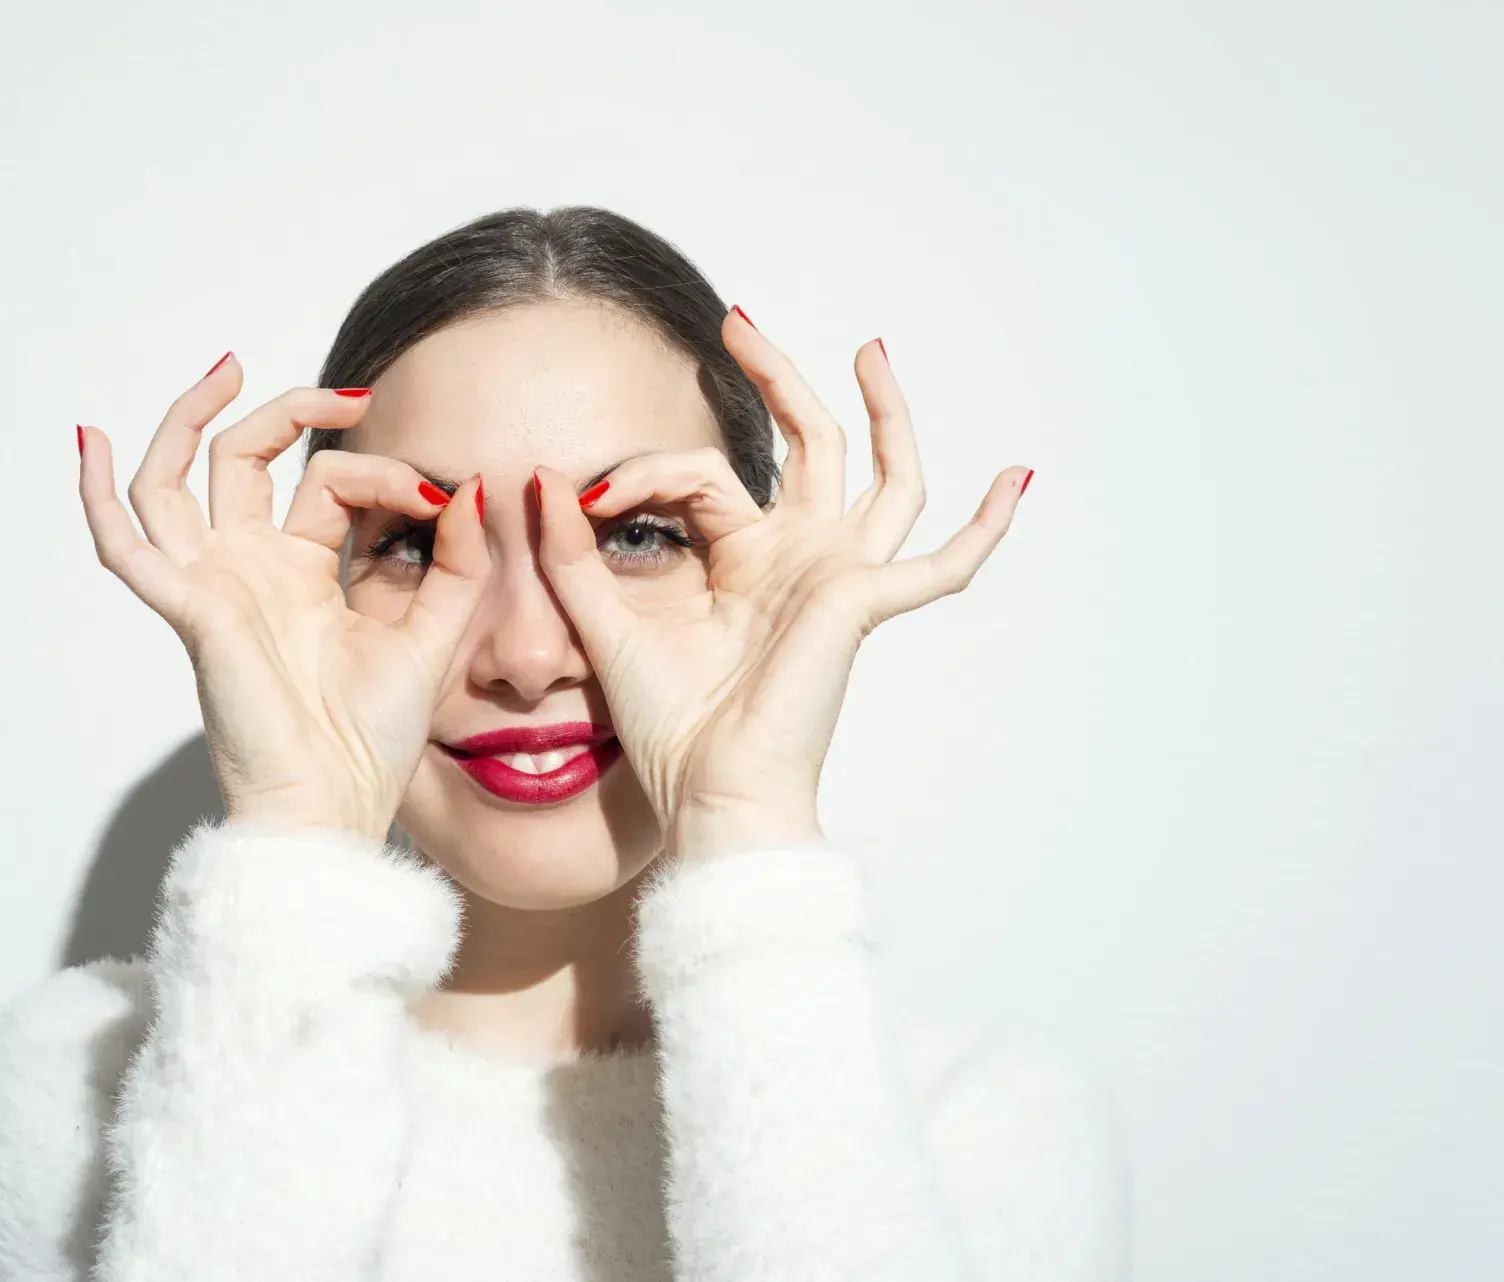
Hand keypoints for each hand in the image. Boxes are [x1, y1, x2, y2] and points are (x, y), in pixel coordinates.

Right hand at [78, 359, 488, 841]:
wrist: (335, 805)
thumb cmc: (369, 740)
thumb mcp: (433, 635)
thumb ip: (454, 564)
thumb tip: (471, 490)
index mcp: (298, 572)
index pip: (325, 482)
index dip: (382, 473)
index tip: (440, 496)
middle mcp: (248, 569)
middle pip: (244, 459)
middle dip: (290, 412)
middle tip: (349, 394)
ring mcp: (213, 585)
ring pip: (176, 480)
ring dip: (190, 419)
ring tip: (228, 368)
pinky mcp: (191, 611)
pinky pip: (127, 548)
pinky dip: (98, 496)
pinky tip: (91, 443)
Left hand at [534, 317, 1029, 860]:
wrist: (709, 799)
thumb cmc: (670, 734)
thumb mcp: (605, 625)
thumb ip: (573, 556)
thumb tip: (542, 480)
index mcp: (744, 562)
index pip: (703, 474)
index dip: (643, 471)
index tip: (583, 490)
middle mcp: (799, 560)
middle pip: (808, 446)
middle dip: (778, 378)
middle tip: (738, 323)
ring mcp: (838, 578)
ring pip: (883, 477)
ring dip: (883, 413)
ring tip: (869, 349)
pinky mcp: (862, 603)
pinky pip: (942, 565)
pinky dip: (986, 527)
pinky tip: (1017, 479)